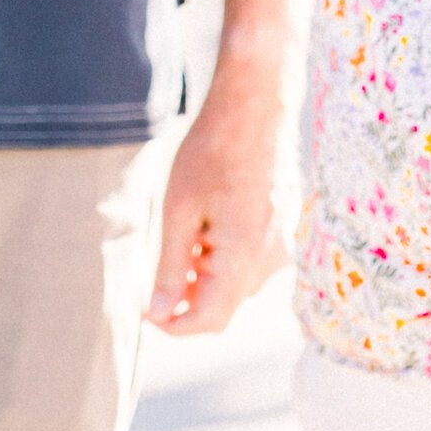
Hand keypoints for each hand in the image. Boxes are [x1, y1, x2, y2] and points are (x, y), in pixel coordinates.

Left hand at [147, 85, 288, 335]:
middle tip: (156, 272)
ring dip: (207, 278)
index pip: (209, 319)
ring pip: (239, 285)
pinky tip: (210, 225)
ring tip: (186, 234)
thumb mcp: (178, 211)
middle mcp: (273, 257)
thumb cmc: (211, 152)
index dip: (173, 325)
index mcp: (245, 256)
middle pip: (225, 305)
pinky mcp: (285, 228)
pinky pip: (253, 262)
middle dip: (189, 299)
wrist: (255, 105)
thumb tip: (158, 312)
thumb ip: (171, 268)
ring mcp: (284, 243)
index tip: (144, 311)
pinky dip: (226, 259)